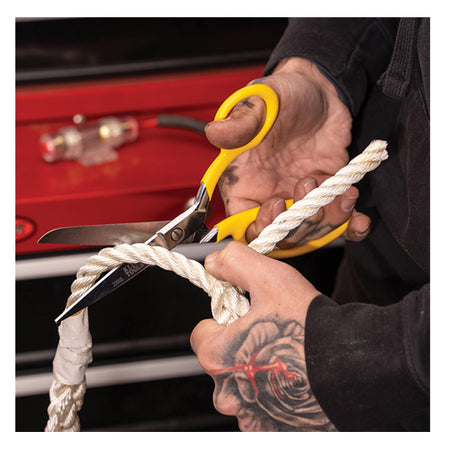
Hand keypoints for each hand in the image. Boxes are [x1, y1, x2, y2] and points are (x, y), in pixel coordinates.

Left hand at [190, 241, 335, 430]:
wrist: (355, 369)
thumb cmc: (311, 328)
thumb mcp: (270, 279)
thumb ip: (235, 263)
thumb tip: (216, 262)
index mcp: (218, 357)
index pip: (202, 333)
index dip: (223, 320)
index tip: (243, 316)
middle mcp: (229, 394)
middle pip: (222, 361)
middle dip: (240, 347)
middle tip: (271, 335)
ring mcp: (251, 417)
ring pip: (243, 386)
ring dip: (257, 374)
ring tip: (287, 358)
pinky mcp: (272, 432)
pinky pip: (263, 410)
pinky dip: (274, 398)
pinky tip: (295, 381)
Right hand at [206, 57, 370, 246]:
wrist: (320, 90)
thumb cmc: (283, 95)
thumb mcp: (260, 104)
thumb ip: (240, 122)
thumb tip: (215, 132)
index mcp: (245, 184)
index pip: (244, 224)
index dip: (260, 226)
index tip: (277, 203)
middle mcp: (270, 196)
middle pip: (281, 236)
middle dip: (300, 223)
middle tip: (309, 185)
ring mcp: (301, 199)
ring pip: (311, 231)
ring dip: (328, 220)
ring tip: (340, 190)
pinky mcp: (328, 195)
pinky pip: (338, 223)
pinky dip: (350, 228)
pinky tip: (359, 221)